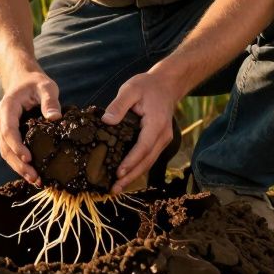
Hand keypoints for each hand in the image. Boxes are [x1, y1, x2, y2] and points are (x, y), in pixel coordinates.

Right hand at [0, 70, 60, 185]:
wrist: (23, 80)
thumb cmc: (35, 84)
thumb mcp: (46, 87)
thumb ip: (50, 101)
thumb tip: (55, 118)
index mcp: (7, 107)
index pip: (8, 129)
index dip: (17, 145)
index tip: (29, 158)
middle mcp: (0, 120)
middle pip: (5, 146)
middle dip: (19, 164)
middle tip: (35, 177)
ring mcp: (1, 129)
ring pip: (6, 152)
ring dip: (19, 168)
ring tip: (36, 180)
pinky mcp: (7, 136)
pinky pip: (10, 152)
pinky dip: (20, 164)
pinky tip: (33, 174)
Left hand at [101, 71, 181, 194]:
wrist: (167, 84)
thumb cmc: (147, 86)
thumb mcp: (131, 89)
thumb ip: (118, 105)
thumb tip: (106, 121)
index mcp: (156, 123)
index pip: (144, 146)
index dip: (131, 161)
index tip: (118, 172)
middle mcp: (163, 135)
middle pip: (147, 160)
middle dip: (131, 176)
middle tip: (114, 189)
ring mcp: (163, 139)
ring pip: (149, 162)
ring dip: (134, 176)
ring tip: (117, 188)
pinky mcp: (159, 141)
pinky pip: (149, 157)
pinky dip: (138, 168)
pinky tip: (126, 175)